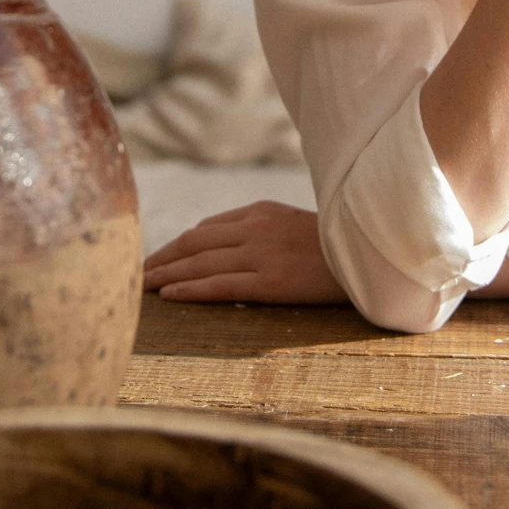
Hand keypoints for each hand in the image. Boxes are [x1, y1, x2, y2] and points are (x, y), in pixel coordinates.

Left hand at [141, 201, 347, 303]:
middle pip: (193, 243)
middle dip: (161, 259)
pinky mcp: (272, 281)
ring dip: (166, 274)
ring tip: (142, 287)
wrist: (373, 256)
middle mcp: (256, 228)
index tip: (155, 260)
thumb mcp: (291, 225)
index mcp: (260, 212)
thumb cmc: (333, 245)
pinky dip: (191, 289)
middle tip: (135, 274)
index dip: (175, 246)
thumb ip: (257, 229)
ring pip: (201, 264)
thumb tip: (216, 240)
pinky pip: (221, 285)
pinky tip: (170, 295)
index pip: (204, 230)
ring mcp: (263, 254)